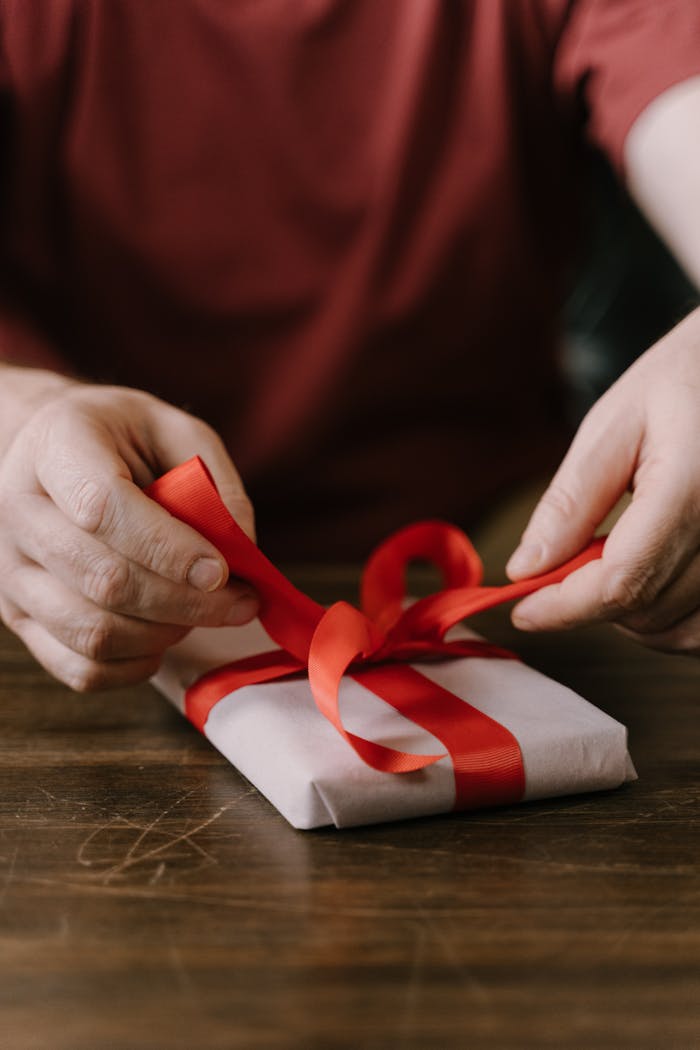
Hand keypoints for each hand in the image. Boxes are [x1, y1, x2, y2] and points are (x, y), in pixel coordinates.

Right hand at [0, 380, 257, 689]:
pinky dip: (133, 667)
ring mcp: (9, 568)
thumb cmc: (120, 440)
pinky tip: (163, 640)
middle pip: (102, 579)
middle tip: (241, 602)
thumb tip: (242, 549)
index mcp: (55, 445)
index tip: (222, 570)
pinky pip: (77, 667)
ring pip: (90, 631)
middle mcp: (18, 508)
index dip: (169, 549)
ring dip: (164, 635)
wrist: (45, 453)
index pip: (103, 508)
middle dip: (185, 602)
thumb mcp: (174, 430)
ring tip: (201, 614)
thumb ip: (215, 481)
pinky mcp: (16, 613)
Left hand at [506, 307, 699, 655]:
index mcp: (692, 487)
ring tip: (608, 557)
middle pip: (645, 610)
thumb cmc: (681, 383)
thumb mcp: (612, 425)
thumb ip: (570, 502)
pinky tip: (645, 577)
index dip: (564, 606)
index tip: (523, 609)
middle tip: (561, 563)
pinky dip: (666, 619)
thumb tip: (525, 567)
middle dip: (588, 601)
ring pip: (675, 631)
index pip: (622, 579)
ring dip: (627, 614)